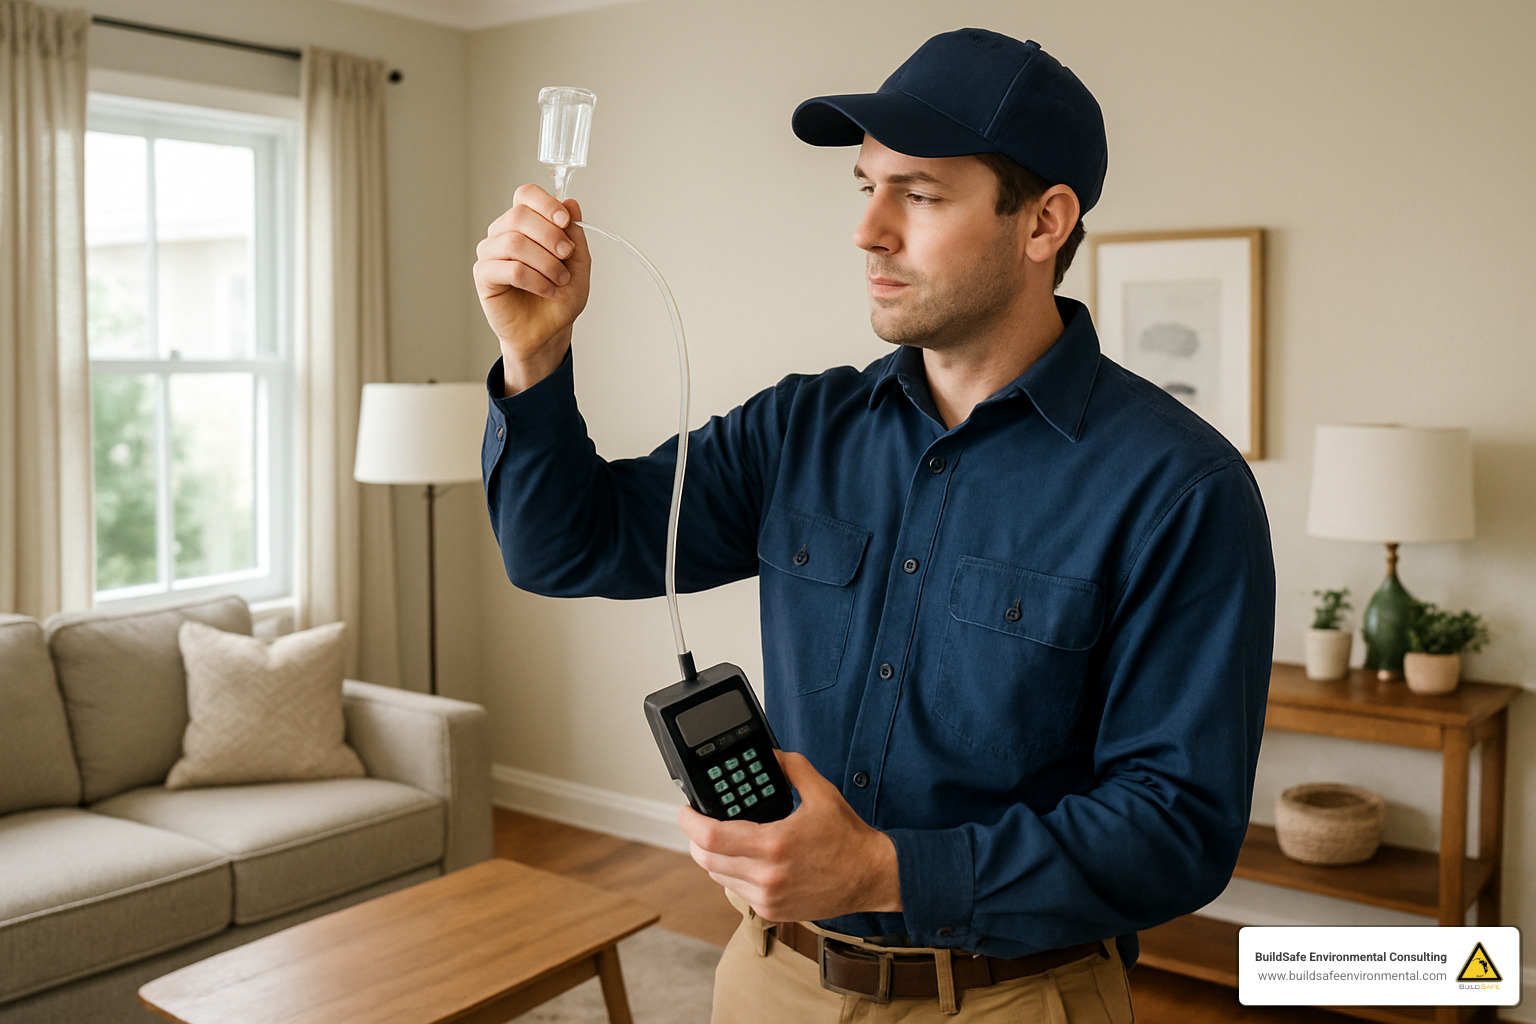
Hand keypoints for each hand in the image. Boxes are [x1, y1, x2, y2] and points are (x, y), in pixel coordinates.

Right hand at [472, 183, 592, 393]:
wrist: (549, 331)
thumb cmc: (559, 296)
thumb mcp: (579, 262)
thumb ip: (574, 233)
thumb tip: (570, 202)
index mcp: (525, 224)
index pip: (525, 195)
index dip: (545, 203)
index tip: (565, 221)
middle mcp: (503, 233)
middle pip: (519, 215)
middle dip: (550, 236)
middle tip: (567, 256)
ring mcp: (490, 253)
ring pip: (514, 242)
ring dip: (545, 262)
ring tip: (560, 280)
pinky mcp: (484, 276)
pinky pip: (510, 269)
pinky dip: (535, 280)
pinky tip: (547, 290)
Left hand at [678, 750, 901, 922]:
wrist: (871, 876)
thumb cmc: (848, 838)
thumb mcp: (821, 792)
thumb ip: (790, 767)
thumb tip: (768, 754)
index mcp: (774, 845)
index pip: (712, 837)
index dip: (690, 822)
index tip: (686, 809)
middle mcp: (767, 876)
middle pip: (706, 860)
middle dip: (695, 838)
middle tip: (699, 821)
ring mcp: (768, 898)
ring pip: (718, 876)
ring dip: (712, 856)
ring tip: (722, 837)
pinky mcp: (773, 911)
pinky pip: (736, 890)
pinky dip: (732, 873)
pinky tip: (744, 858)